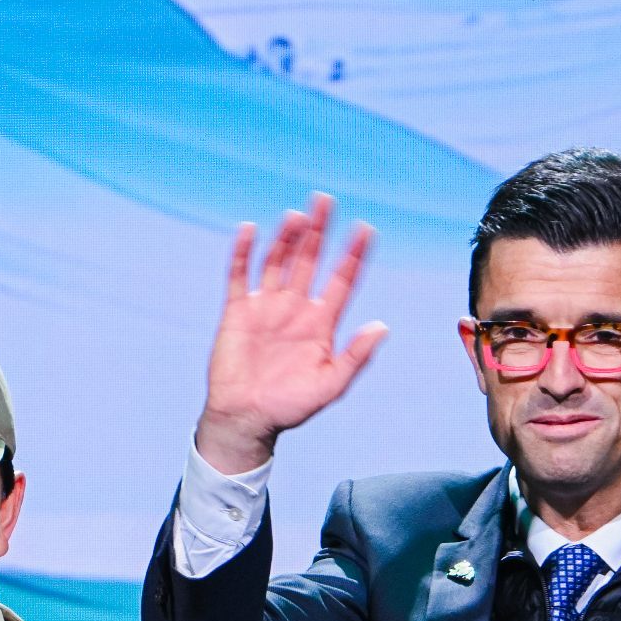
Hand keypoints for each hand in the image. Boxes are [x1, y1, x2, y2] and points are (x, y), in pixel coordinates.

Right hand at [194, 193, 387, 474]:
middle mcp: (295, 308)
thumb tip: (382, 326)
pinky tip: (250, 229)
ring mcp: (266, 307)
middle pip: (310, 259)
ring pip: (278, 261)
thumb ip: (356, 356)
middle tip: (326, 200)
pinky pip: (239, 275)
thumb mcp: (331, 385)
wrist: (246, 420)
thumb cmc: (290, 407)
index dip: (353, 254)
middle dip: (319, 231)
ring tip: (298, 215)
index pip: (342, 279)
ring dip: (287, 237)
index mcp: (321, 323)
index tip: (365, 229)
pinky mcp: (237, 311)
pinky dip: (243, 252)